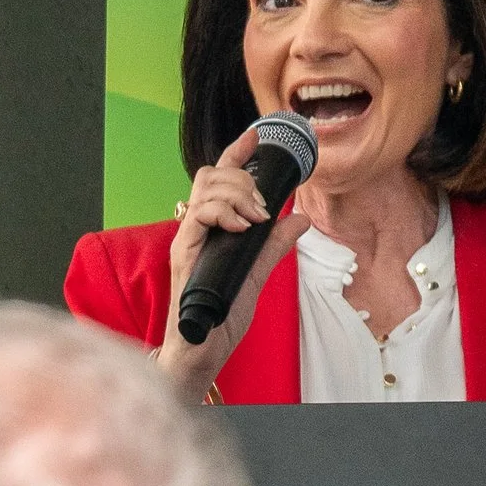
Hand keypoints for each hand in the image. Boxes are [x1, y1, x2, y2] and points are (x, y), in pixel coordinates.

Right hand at [159, 125, 304, 392]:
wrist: (201, 350)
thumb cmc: (221, 316)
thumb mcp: (257, 273)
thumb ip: (275, 245)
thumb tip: (301, 219)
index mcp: (210, 229)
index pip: (218, 180)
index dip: (236, 153)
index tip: (255, 135)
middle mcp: (195, 229)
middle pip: (209, 176)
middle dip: (241, 175)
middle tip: (265, 202)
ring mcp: (188, 240)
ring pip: (205, 189)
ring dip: (238, 194)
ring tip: (258, 217)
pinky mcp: (184, 254)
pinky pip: (199, 215)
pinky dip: (224, 212)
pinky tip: (242, 225)